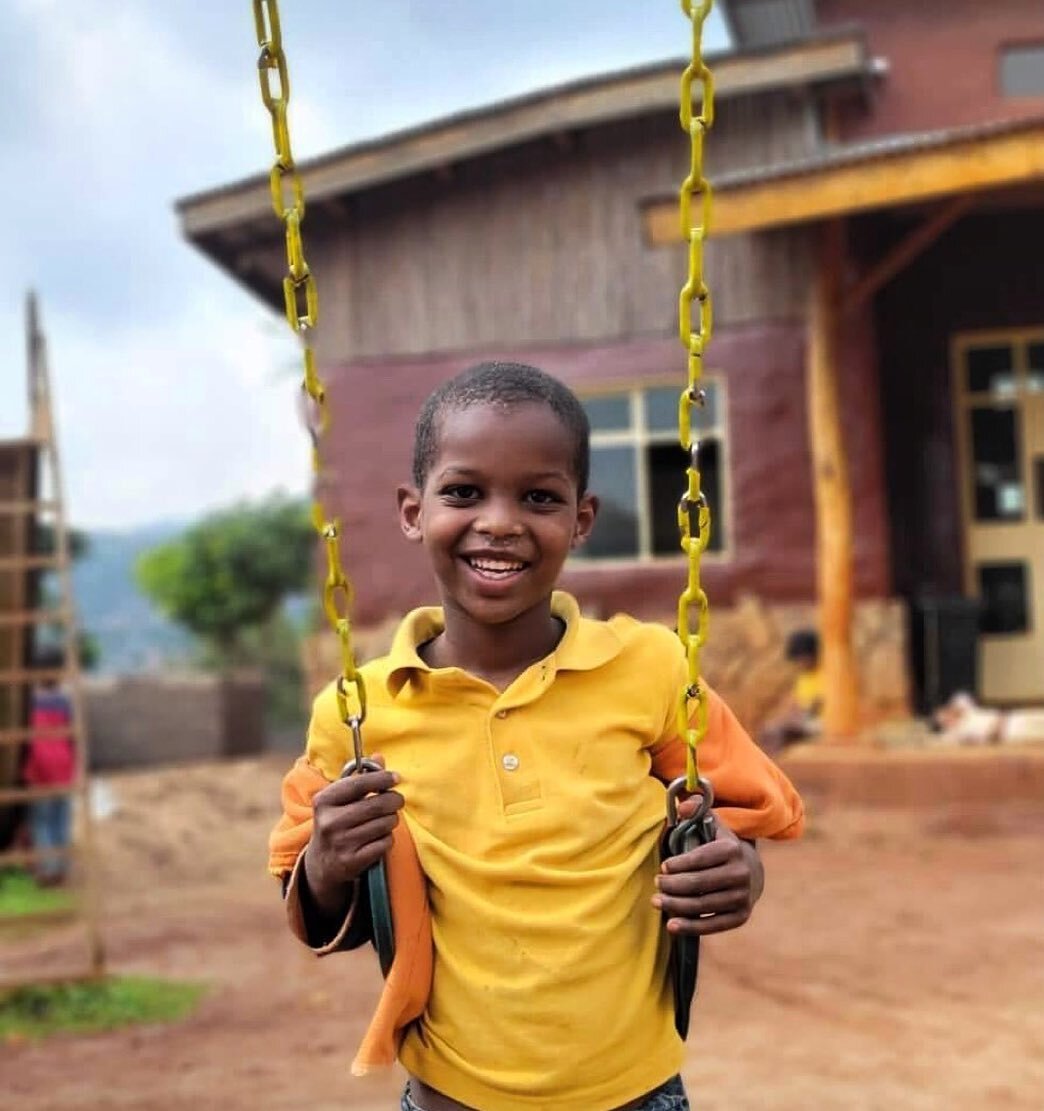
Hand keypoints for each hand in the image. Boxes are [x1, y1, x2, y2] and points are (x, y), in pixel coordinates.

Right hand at [302, 768, 403, 917]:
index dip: (381, 778)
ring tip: (384, 820)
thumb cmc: (335, 821)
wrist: (321, 863)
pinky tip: (378, 838)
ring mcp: (341, 843)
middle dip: (394, 800)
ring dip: (391, 820)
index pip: (359, 783)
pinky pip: (385, 843)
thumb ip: (360, 778)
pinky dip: (387, 839)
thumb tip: (379, 757)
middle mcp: (330, 822)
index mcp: (324, 801)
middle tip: (397, 800)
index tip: (395, 777)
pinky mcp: (352, 861)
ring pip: (385, 824)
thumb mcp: (339, 799)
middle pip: (378, 804)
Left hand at [653, 820, 763, 935]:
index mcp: (732, 849)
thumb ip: (695, 809)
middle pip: (698, 884)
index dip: (678, 864)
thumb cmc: (722, 846)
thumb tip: (682, 807)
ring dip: (676, 906)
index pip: (699, 859)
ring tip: (657, 901)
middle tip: (656, 884)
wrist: (752, 872)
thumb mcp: (712, 824)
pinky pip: (713, 925)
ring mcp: (742, 897)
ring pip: (702, 905)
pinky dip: (691, 927)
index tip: (663, 867)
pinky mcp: (741, 917)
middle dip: (672, 885)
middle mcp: (740, 874)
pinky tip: (671, 926)